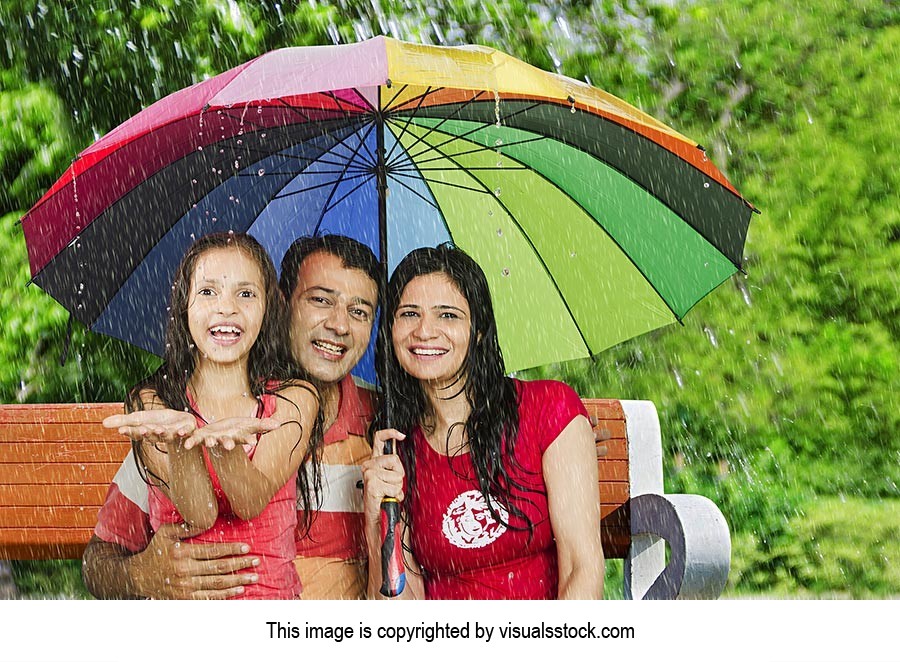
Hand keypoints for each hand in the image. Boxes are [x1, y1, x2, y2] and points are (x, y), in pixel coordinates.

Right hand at [103, 409, 195, 444]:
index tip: (121, 430)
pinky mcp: (188, 429)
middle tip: (141, 429)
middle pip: (152, 435)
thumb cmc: (160, 422)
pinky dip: (184, 433)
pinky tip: (182, 432)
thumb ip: (124, 421)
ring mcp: (175, 433)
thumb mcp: (140, 419)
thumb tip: (103, 423)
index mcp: (148, 432)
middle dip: (146, 433)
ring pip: (168, 435)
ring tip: (159, 429)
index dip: (130, 432)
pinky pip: (187, 432)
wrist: (182, 424)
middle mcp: (160, 435)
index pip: (136, 433)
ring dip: (163, 433)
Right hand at [129, 523, 260, 599]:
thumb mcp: (166, 533)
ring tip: (253, 577)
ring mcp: (185, 587)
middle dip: (240, 564)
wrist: (138, 577)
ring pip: (217, 584)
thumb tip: (206, 518)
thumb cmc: (156, 551)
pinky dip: (225, 595)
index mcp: (182, 553)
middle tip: (256, 562)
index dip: (231, 549)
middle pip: (219, 568)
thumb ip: (186, 526)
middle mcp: (185, 571)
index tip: (246, 547)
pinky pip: (209, 597)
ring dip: (237, 580)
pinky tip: (238, 590)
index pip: (213, 551)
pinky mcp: (184, 599)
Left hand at [183, 416, 280, 450]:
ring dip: (208, 444)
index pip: (245, 438)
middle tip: (229, 447)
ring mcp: (212, 439)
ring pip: (210, 442)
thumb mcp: (251, 425)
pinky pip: (194, 439)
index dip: (248, 440)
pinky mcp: (199, 437)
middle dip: (227, 444)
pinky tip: (186, 444)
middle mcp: (225, 440)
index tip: (252, 442)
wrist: (220, 434)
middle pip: (227, 442)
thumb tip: (279, 424)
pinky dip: (190, 441)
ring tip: (208, 444)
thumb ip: (263, 425)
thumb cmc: (237, 429)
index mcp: (237, 437)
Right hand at [361, 429, 406, 524]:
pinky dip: (394, 495)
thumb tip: (400, 451)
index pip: (378, 440)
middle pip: (395, 459)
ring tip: (387, 492)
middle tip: (391, 485)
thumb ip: (392, 466)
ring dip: (397, 487)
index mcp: (373, 462)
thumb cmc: (382, 498)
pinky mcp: (373, 484)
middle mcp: (369, 466)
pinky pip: (394, 487)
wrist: (376, 517)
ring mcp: (370, 474)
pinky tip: (385, 497)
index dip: (390, 434)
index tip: (400, 435)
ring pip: (397, 475)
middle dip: (399, 474)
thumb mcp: (389, 478)